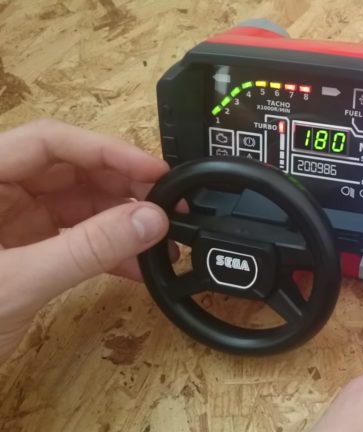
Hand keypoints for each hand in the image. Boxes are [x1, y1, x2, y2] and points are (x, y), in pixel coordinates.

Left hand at [0, 119, 169, 362]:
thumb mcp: (18, 282)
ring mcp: (8, 222)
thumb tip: (152, 220)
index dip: (107, 151)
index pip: (50, 142)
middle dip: (123, 187)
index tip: (155, 170)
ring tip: (160, 241)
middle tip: (169, 205)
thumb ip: (89, 249)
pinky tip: (137, 266)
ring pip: (78, 204)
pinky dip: (108, 250)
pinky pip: (74, 237)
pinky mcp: (22, 250)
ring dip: (122, 221)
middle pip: (70, 170)